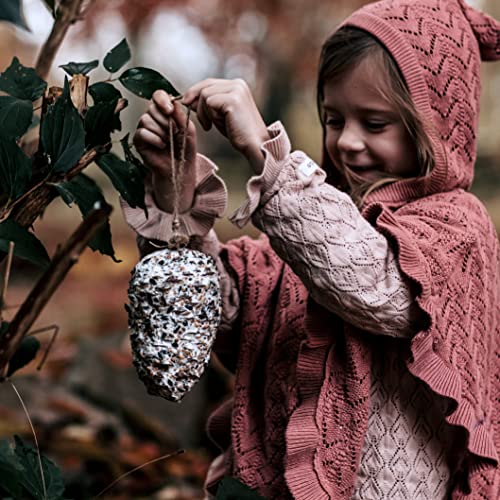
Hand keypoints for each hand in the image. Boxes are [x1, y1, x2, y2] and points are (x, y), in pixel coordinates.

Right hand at [134, 90, 197, 211]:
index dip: (162, 100)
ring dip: (161, 132)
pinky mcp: (139, 140)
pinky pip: (143, 132)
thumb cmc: (184, 149)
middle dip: (166, 121)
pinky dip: (155, 139)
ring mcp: (144, 128)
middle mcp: (153, 118)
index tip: (170, 110)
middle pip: (152, 107)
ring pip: (146, 119)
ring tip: (168, 141)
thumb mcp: (188, 129)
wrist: (180, 167)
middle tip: (174, 133)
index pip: (158, 96)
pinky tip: (161, 146)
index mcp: (165, 112)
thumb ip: (180, 115)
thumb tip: (172, 101)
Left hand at [182, 78, 269, 173]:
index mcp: (237, 85)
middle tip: (200, 119)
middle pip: (205, 86)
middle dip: (195, 102)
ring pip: (204, 95)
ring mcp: (236, 90)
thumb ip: (209, 104)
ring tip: (214, 125)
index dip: (195, 93)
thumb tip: (187, 99)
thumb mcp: (221, 114)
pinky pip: (209, 103)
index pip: (209, 83)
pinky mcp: (233, 99)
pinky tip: (220, 125)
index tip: (187, 104)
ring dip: (205, 113)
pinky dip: (210, 116)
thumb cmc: (239, 133)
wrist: (255, 145)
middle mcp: (237, 84)